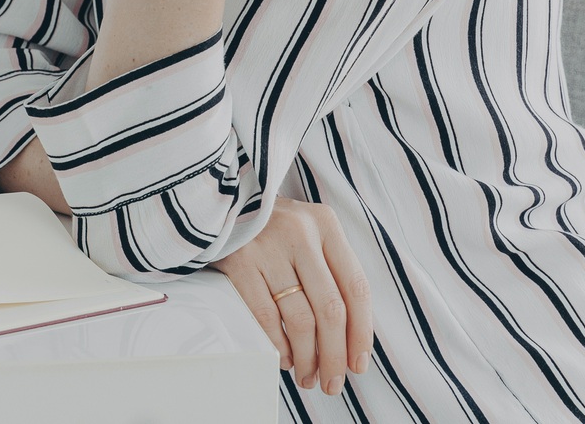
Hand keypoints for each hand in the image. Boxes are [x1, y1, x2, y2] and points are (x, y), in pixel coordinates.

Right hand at [214, 197, 373, 395]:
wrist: (223, 201)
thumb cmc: (273, 226)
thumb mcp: (309, 233)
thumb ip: (331, 270)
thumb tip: (350, 337)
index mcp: (326, 225)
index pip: (356, 287)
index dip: (361, 332)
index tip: (358, 363)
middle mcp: (301, 233)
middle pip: (330, 309)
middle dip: (335, 355)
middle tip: (333, 382)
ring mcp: (268, 246)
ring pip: (300, 319)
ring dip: (307, 357)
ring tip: (307, 375)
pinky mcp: (239, 260)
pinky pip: (266, 316)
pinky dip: (278, 345)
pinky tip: (283, 357)